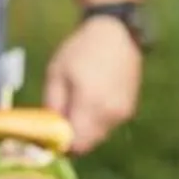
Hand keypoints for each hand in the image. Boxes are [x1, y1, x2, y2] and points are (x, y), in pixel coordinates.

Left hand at [42, 16, 141, 153]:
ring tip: (77, 104)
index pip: (77, 145)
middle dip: (73, 138)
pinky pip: (109, 125)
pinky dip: (97, 120)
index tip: (51, 136)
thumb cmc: (80, 50)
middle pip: (88, 144)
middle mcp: (111, 114)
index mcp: (91, 105)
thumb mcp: (56, 74)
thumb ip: (52, 106)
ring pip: (99, 136)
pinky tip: (91, 99)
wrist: (114, 32)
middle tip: (60, 120)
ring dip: (86, 129)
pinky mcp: (129, 108)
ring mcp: (123, 112)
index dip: (62, 146)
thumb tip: (48, 132)